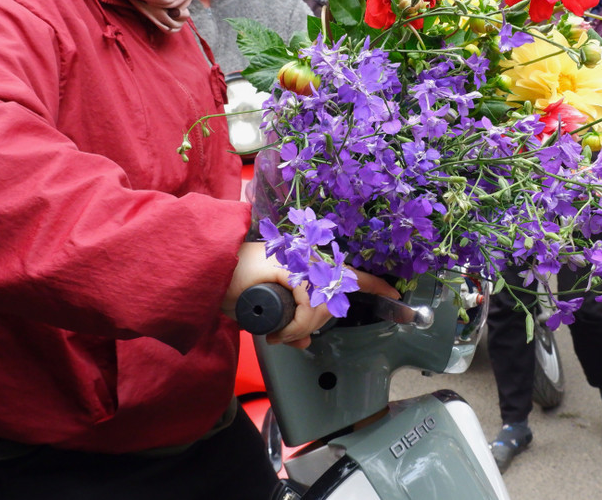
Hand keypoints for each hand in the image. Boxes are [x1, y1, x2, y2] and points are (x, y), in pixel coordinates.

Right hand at [223, 242, 398, 348]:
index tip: (395, 295)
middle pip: (336, 298)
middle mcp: (306, 258)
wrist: (206, 272)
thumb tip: (304, 341)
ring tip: (281, 335)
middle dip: (318, 324)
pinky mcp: (291, 269)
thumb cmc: (231, 284)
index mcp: (305, 264)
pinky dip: (298, 325)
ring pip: (325, 304)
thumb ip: (288, 324)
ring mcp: (299, 262)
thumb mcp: (267, 310)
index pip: (347, 273)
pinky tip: (281, 334)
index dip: (372, 284)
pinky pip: (310, 305)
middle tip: (290, 336)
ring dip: (305, 327)